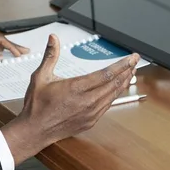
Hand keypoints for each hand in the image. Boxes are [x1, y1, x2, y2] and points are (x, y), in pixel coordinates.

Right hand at [0, 34, 138, 163]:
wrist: (34, 131)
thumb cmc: (37, 105)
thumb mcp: (40, 76)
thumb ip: (50, 55)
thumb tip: (53, 38)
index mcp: (76, 88)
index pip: (106, 74)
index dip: (122, 65)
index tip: (131, 57)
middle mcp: (87, 102)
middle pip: (114, 84)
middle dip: (127, 70)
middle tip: (135, 61)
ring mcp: (90, 113)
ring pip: (113, 95)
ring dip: (123, 82)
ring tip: (130, 72)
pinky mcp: (91, 121)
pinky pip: (108, 105)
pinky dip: (116, 95)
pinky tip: (118, 89)